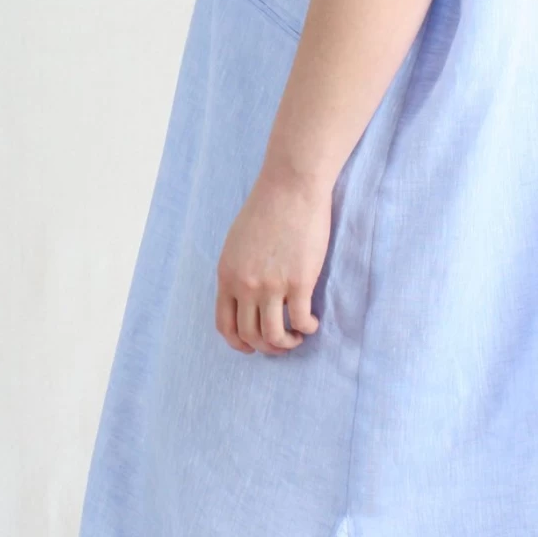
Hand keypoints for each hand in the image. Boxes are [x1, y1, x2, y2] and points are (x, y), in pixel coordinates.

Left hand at [215, 171, 329, 354]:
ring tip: (297, 336)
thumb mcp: (237, 243)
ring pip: (274, 336)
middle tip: (281, 344)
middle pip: (250, 336)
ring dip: (287, 344)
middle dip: (266, 348)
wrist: (290, 188)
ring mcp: (272, 285)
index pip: (225, 325)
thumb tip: (245, 296)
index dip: (238, 343)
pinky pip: (301, 321)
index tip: (252, 347)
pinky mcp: (299, 281)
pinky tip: (312, 322)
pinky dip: (307, 328)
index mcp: (227, 276)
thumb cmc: (267, 209)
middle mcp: (245, 285)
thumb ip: (237, 271)